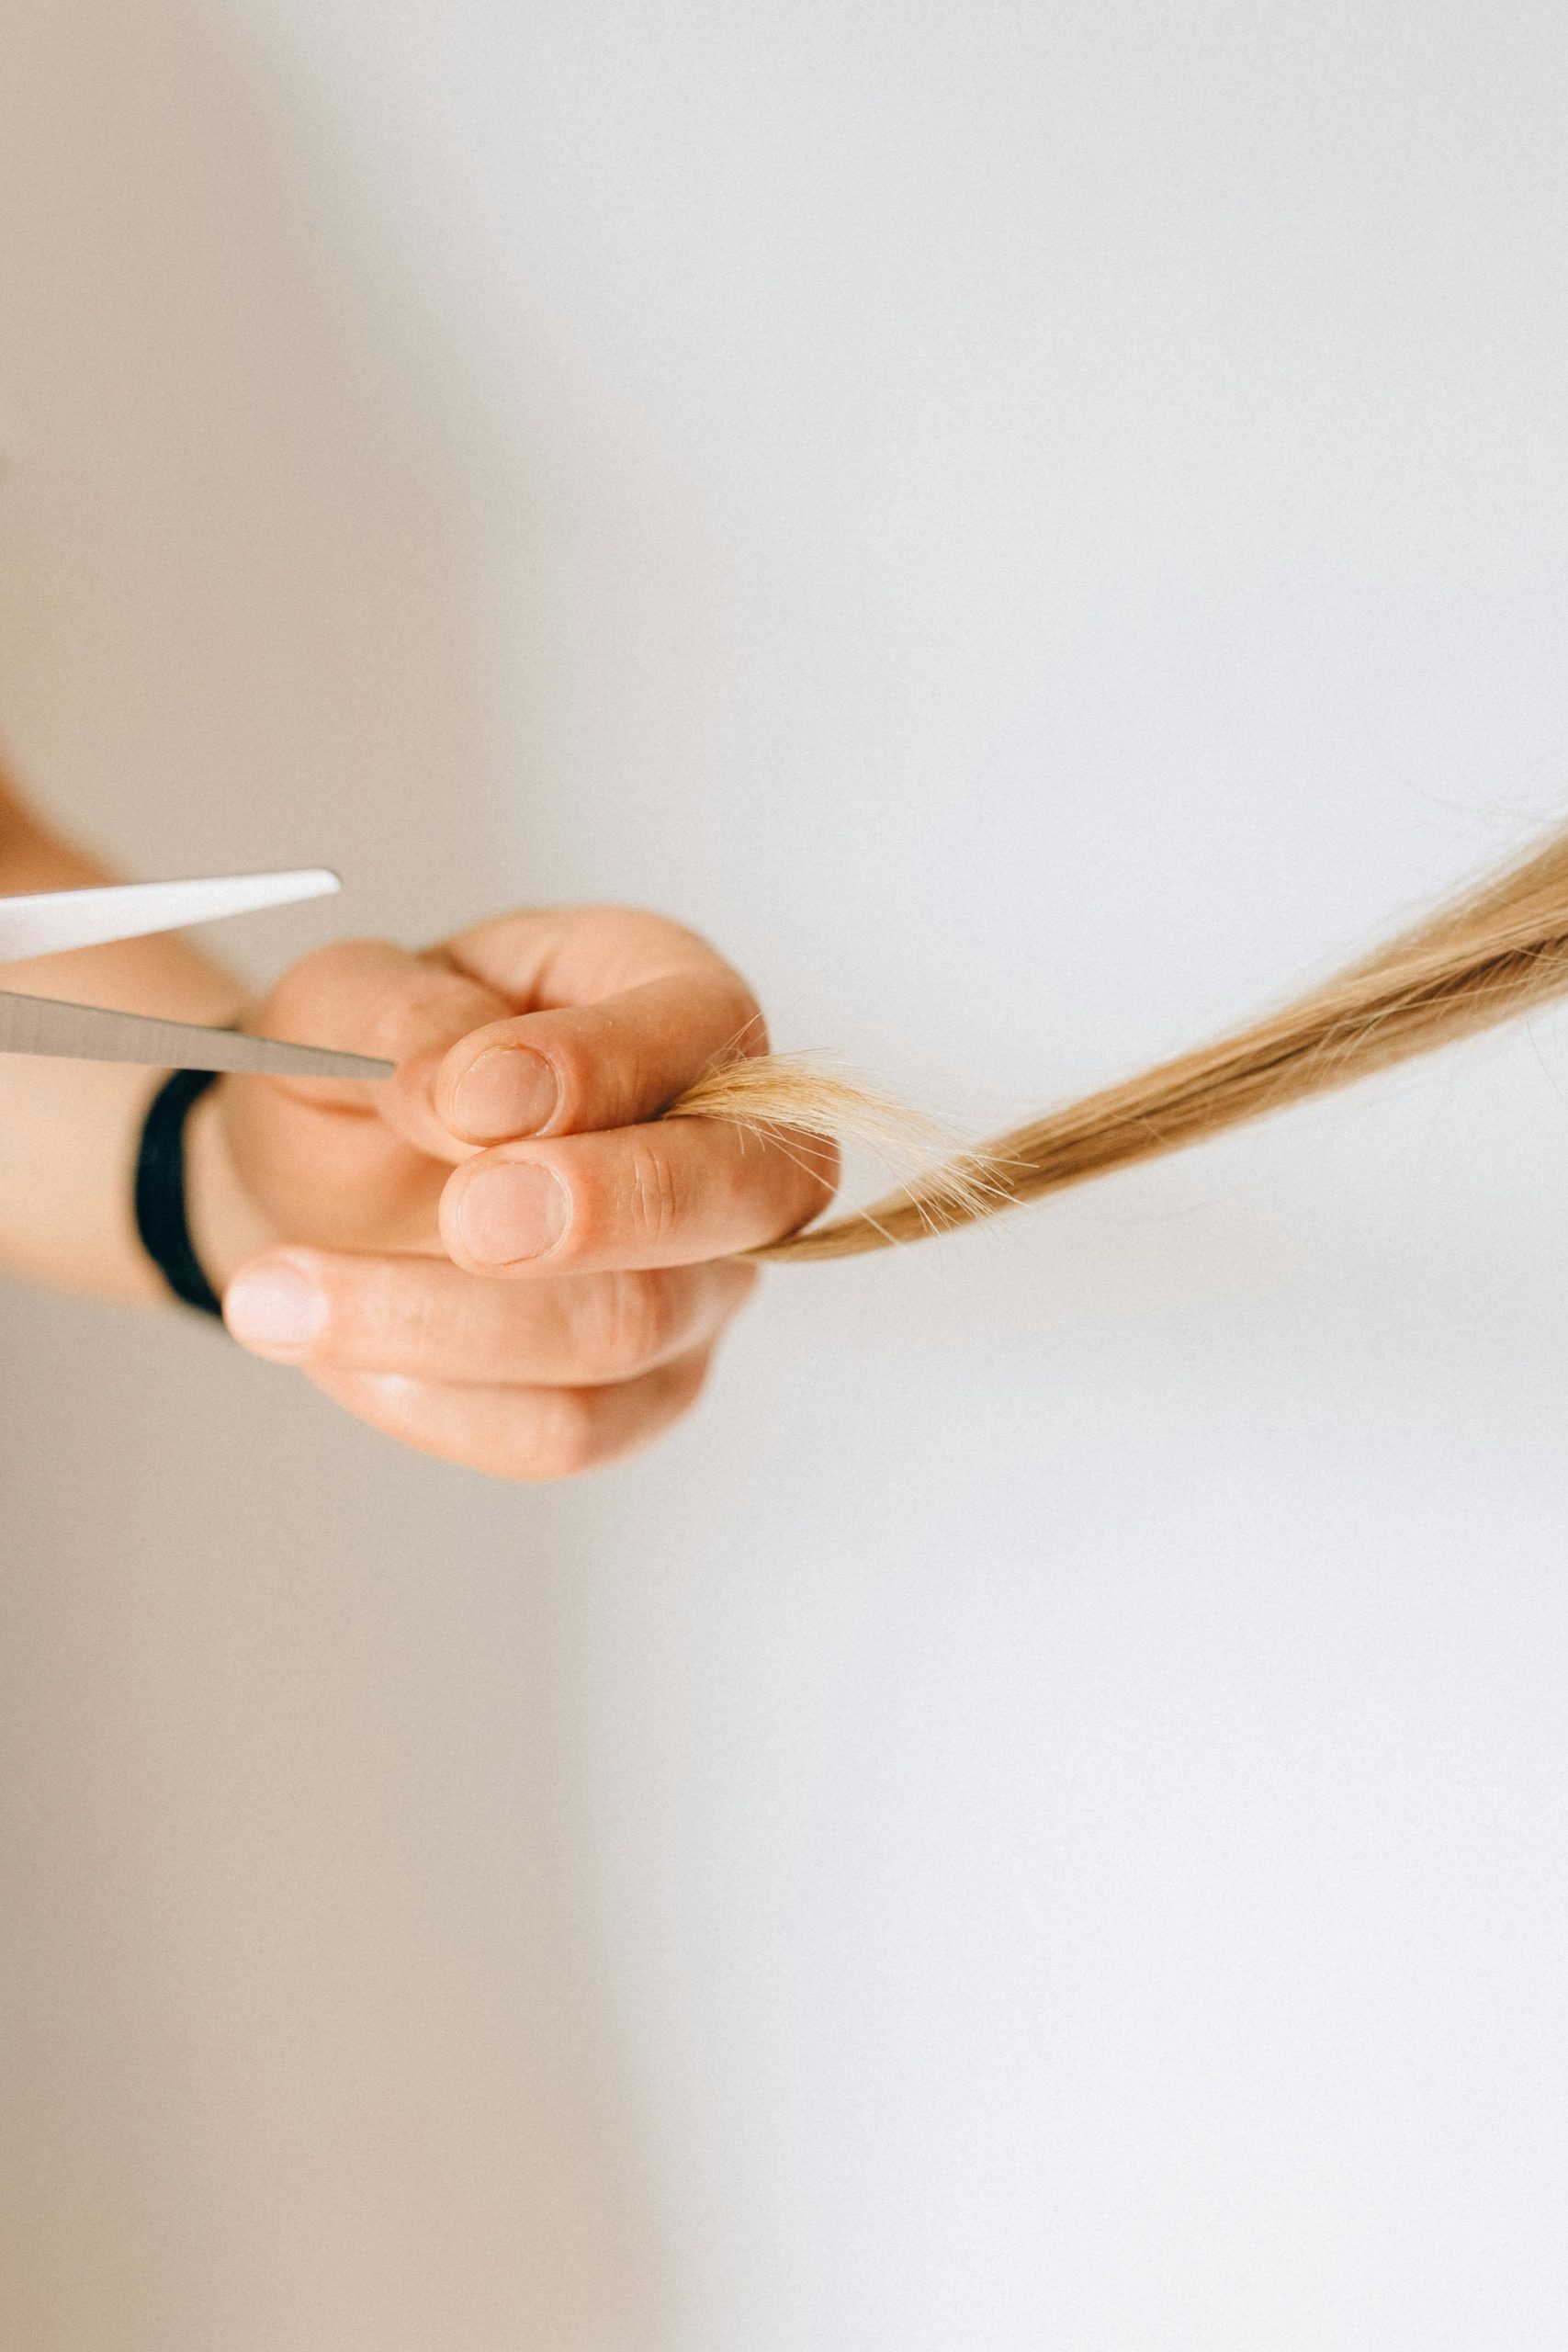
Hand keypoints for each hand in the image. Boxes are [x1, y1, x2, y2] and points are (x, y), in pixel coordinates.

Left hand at [192, 908, 837, 1478]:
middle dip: (598, 1210)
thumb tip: (470, 1089)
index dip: (596, 1068)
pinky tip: (331, 1351)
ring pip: (630, 1326)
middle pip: (736, 1193)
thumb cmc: (361, 1069)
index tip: (465, 1096)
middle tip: (465, 1219)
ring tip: (274, 1295)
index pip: (696, 1025)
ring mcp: (703, 1279)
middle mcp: (722, 1140)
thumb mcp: (340, 1001)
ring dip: (440, 1320)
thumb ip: (406, 1020)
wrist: (313, 1184)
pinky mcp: (646, 1392)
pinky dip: (432, 1399)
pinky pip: (566, 1428)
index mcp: (668, 990)